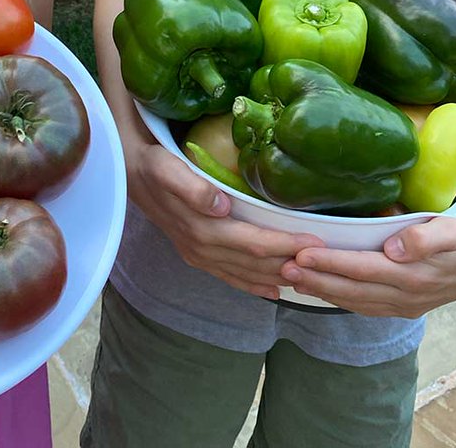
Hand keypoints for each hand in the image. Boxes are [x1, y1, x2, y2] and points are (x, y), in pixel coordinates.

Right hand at [127, 137, 323, 299]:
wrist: (128, 172)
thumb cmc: (153, 164)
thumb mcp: (167, 167)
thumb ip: (192, 187)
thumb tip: (221, 204)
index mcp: (201, 229)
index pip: (252, 243)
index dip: (284, 244)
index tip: (315, 241)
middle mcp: (202, 248)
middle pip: (254, 263)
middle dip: (290, 263)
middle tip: (326, 260)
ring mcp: (198, 255)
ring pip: (246, 274)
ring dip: (277, 276)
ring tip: (309, 277)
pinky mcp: (196, 255)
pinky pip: (230, 276)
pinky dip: (254, 285)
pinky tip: (273, 291)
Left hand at [280, 212, 455, 317]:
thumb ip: (426, 238)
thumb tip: (395, 247)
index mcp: (413, 276)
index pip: (362, 269)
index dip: (330, 263)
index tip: (301, 254)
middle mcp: (405, 295)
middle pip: (352, 289)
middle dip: (315, 279)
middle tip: (283, 267)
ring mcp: (404, 304)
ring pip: (355, 300)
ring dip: (322, 291)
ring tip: (291, 279)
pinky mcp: (405, 304)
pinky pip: (366, 304)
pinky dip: (341, 298)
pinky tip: (321, 290)